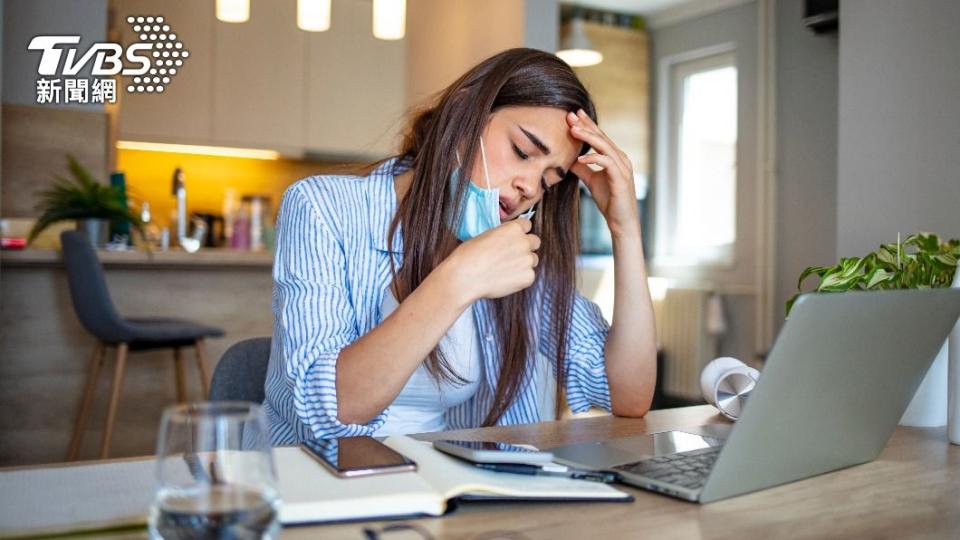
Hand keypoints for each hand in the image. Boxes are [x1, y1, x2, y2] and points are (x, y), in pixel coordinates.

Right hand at [444, 219, 540, 301]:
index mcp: (513, 228)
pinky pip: (529, 276)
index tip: (514, 239)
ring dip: (524, 263)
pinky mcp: (528, 277)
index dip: (520, 233)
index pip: (527, 225)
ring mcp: (528, 260)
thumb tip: (507, 241)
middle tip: (513, 255)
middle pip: (535, 242)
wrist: (465, 277)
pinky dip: (520, 278)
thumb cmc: (469, 255)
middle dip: (526, 247)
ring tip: (506, 270)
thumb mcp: (486, 235)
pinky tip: (505, 279)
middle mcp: (524, 242)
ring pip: (533, 260)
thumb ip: (503, 236)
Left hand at [567, 109, 640, 238]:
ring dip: (588, 137)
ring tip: (573, 130)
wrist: (621, 221)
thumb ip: (583, 169)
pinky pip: (607, 163)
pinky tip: (581, 158)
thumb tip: (568, 159)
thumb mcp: (592, 181)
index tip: (573, 115)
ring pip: (605, 147)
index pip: (599, 137)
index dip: (587, 125)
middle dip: (586, 125)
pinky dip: (594, 158)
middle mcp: (621, 159)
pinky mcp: (621, 179)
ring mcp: (622, 168)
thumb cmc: (609, 201)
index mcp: (615, 157)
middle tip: (571, 115)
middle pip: (602, 137)